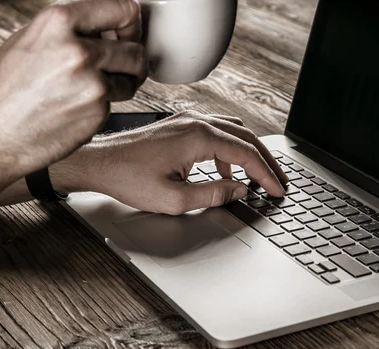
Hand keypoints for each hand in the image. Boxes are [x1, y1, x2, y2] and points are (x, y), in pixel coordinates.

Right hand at [0, 0, 146, 185]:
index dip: (129, 22)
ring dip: (122, 83)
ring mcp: (92, 85)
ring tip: (95, 87)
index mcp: (58, 22)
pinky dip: (103, 105)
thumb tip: (102, 29)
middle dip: (131, 58)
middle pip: (135, 49)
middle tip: (122, 64)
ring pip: (132, 79)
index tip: (129, 31)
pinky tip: (77, 107)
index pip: (122, 9)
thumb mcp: (29, 41)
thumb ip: (69, 31)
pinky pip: (116, 104)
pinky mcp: (98, 114)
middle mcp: (79, 51)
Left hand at [61, 111, 288, 213]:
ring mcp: (188, 120)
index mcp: (198, 137)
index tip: (277, 190)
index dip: (266, 175)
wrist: (98, 162)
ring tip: (260, 175)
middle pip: (247, 138)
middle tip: (279, 181)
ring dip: (250, 153)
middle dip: (266, 161)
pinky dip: (230, 149)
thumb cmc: (128, 178)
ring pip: (234, 131)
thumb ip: (213, 194)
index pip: (247, 154)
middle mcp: (196, 121)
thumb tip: (239, 190)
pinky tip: (227, 169)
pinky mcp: (180, 124)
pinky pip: (217, 131)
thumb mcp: (174, 198)